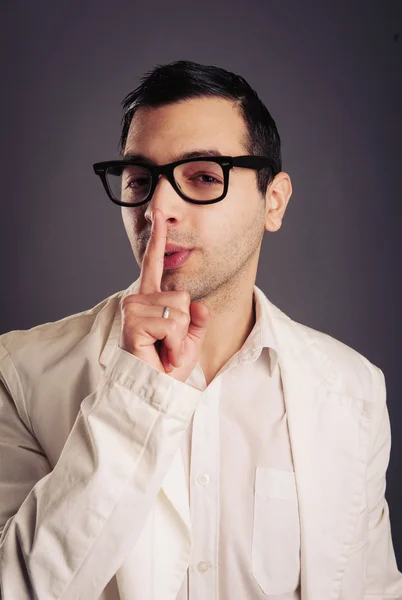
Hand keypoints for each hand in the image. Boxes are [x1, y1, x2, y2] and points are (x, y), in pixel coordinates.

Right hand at [119, 208, 210, 381]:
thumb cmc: (168, 366)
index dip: (158, 241)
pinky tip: (162, 354)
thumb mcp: (191, 338)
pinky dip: (176, 345)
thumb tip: (198, 305)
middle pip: (183, 296)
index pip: (155, 265)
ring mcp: (134, 308)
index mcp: (151, 298)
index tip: (158, 216)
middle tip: (170, 347)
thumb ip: (197, 317)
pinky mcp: (133, 321)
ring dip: (180, 339)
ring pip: (180, 309)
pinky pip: (173, 324)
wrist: (155, 390)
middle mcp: (139, 298)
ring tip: (165, 351)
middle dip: (185, 327)